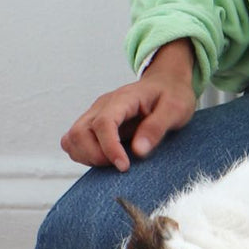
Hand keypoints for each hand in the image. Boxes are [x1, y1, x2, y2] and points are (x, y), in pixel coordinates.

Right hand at [60, 40, 196, 170]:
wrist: (167, 83)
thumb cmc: (173, 94)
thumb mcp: (176, 109)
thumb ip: (157, 127)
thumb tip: (138, 150)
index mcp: (124, 98)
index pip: (104, 123)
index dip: (110, 148)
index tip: (124, 166)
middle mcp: (103, 105)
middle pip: (80, 132)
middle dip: (96, 156)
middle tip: (121, 164)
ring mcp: (95, 113)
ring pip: (72, 138)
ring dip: (87, 156)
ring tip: (113, 161)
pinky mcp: (93, 123)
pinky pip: (74, 141)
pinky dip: (83, 154)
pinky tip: (105, 158)